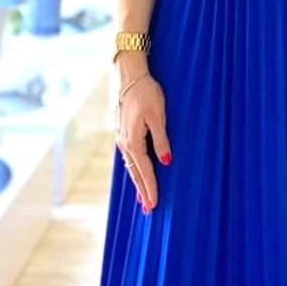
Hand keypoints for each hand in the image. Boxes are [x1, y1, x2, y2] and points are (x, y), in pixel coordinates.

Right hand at [115, 70, 171, 213]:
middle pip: (135, 173)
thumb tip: (165, 163)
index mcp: (133, 141)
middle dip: (142, 191)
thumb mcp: (158, 116)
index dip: (151, 188)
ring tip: (143, 198)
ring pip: (130, 166)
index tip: (155, 204)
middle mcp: (124, 143)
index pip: (144, 171)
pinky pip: (128, 156)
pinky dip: (133, 169)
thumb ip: (161, 140)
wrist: (128, 75)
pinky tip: (136, 172)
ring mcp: (121, 137)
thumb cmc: (146, 93)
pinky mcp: (122, 131)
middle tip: (149, 210)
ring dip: (137, 182)